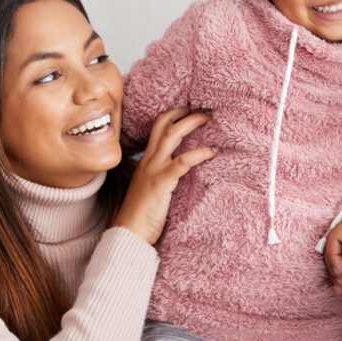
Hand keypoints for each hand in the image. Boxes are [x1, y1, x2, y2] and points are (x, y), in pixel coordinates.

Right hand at [112, 106, 214, 243]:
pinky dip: (199, 154)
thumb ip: (162, 175)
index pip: (156, 129)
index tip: (187, 108)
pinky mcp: (162, 182)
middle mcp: (148, 161)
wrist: (129, 233)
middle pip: (163, 125)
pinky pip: (183, 162)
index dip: (171, 115)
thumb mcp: (151, 188)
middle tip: (201, 107)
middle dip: (182, 112)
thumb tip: (181, 170)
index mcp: (146, 161)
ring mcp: (153, 170)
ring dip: (191, 123)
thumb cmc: (142, 215)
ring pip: (171, 136)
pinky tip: (212, 152)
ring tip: (208, 118)